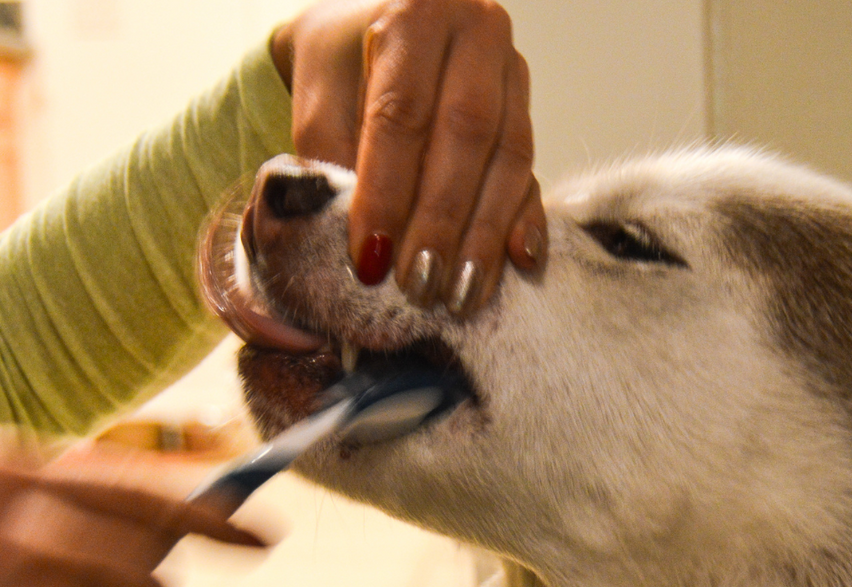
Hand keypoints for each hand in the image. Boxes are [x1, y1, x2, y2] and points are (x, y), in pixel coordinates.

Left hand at [272, 0, 546, 317]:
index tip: (370, 256)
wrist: (376, 30)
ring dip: (483, 234)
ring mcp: (512, 73)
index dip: (387, 190)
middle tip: (418, 284)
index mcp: (417, 13)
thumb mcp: (318, 92)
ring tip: (458, 294)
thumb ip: (329, 152)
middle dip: (441, 220)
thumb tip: (351, 233)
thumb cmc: (341, 61)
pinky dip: (525, 222)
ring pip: (509, 158)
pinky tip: (519, 262)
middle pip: (466, 134)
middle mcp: (478, 33)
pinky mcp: (528, 112)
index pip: (403, 111)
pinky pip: (533, 172)